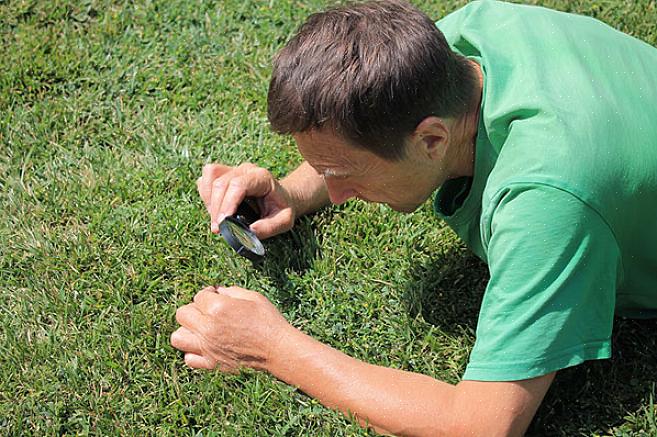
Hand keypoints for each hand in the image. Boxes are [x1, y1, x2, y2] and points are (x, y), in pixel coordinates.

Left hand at [170, 286, 291, 371]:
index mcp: (218, 309)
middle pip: (182, 314)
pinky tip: (206, 346)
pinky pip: (188, 358)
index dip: (208, 293)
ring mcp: (208, 348)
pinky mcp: (211, 364)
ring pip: (178, 337)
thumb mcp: (252, 297)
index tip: (216, 295)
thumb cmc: (268, 321)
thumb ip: (230, 291)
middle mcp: (208, 329)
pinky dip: (193, 351)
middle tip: (208, 311)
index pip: (198, 296)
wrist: (278, 350)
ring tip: (201, 329)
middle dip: (194, 309)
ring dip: (187, 330)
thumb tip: (217, 292)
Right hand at [197, 163, 295, 238]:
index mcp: (261, 177)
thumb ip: (269, 227)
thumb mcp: (284, 221)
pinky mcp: (224, 174)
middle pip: (221, 183)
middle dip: (216, 208)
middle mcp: (246, 170)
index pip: (238, 185)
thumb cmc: (282, 209)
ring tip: (217, 219)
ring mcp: (234, 169)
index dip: (227, 203)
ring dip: (209, 200)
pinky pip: (206, 178)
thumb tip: (249, 232)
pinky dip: (206, 195)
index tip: (223, 223)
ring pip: (210, 178)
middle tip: (218, 229)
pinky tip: (215, 209)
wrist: (280, 198)